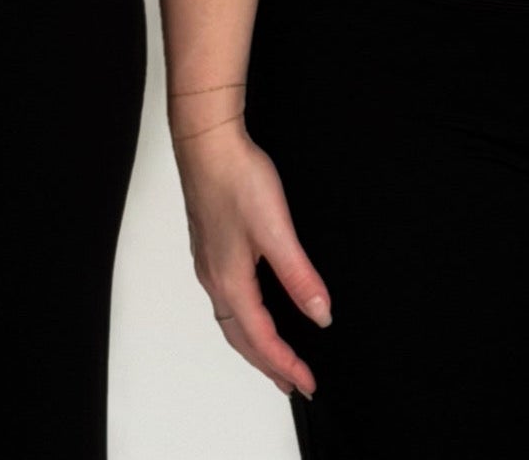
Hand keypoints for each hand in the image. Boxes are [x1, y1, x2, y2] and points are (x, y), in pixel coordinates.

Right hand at [172, 112, 330, 399]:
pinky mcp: (212, 248)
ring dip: (254, 344)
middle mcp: (215, 279)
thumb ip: (299, 275)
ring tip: (274, 357)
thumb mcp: (277, 230)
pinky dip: (244, 320)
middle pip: (242, 337)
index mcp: (231, 281)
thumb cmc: (237, 179)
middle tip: (292, 384)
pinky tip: (255, 309)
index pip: (261, 338)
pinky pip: (229, 300)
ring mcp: (211, 264)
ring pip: (232, 320)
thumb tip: (320, 315)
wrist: (207, 144)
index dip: (285, 364)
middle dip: (268, 364)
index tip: (308, 384)